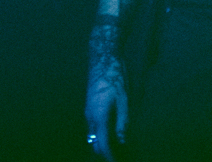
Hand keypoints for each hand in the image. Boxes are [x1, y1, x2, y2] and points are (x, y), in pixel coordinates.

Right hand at [85, 20, 126, 160]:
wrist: (102, 58)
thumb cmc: (115, 77)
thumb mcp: (123, 99)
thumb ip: (122, 121)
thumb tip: (122, 139)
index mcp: (99, 116)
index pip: (102, 143)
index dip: (109, 156)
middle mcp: (90, 116)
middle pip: (94, 142)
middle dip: (104, 152)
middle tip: (117, 157)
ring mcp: (88, 111)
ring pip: (91, 135)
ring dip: (101, 144)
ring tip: (114, 148)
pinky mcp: (89, 106)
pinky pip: (91, 126)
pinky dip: (98, 134)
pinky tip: (109, 133)